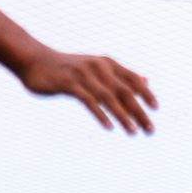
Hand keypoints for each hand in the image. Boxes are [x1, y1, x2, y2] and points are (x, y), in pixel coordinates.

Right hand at [19, 51, 156, 134]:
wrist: (35, 60)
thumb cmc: (69, 68)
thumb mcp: (98, 68)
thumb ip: (121, 75)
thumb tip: (146, 81)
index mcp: (107, 63)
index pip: (132, 79)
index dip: (145, 93)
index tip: (156, 109)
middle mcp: (98, 67)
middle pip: (125, 91)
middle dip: (140, 111)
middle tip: (150, 130)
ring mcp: (84, 74)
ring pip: (109, 98)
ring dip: (123, 116)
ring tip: (134, 132)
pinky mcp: (69, 84)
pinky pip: (89, 100)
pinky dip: (101, 114)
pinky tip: (109, 127)